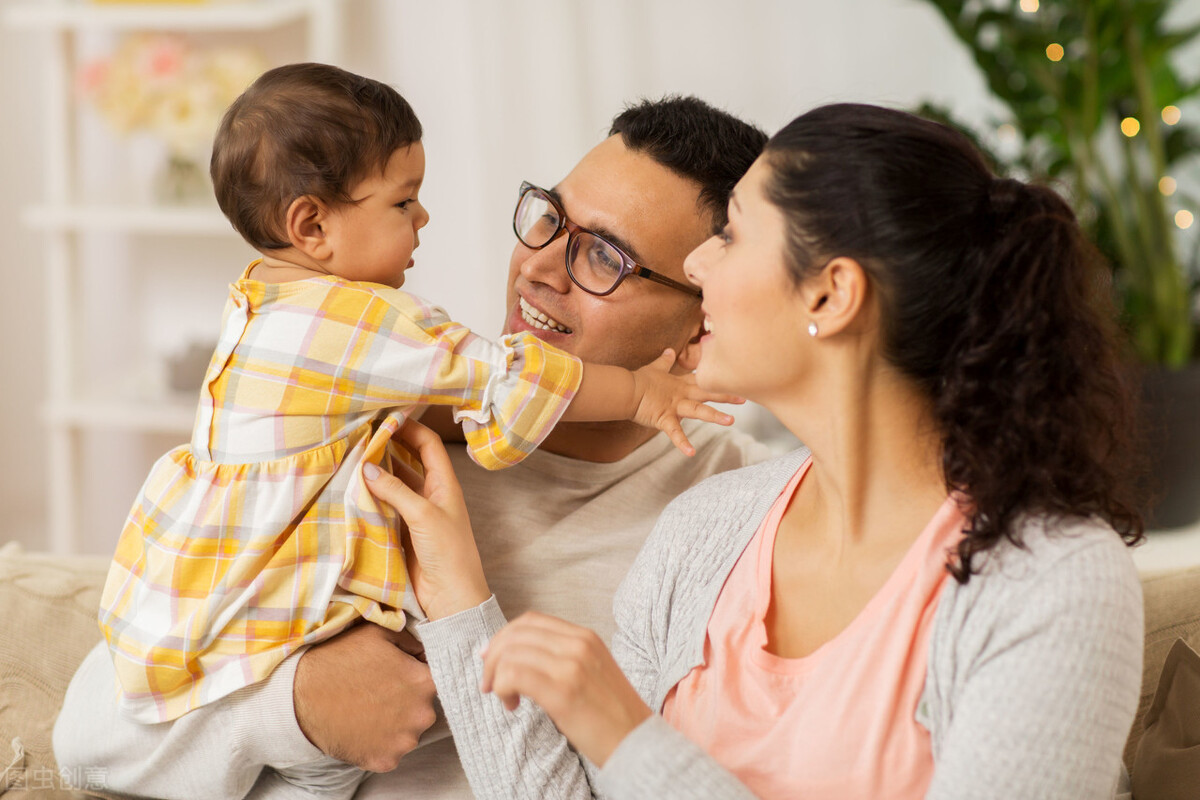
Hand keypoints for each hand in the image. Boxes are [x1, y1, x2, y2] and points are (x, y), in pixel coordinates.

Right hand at [294, 623, 436, 771]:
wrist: (300, 697)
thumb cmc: (340, 660)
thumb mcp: (378, 635)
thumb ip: (411, 641)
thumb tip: (424, 651)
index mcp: (424, 681)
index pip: (437, 678)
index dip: (418, 675)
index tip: (401, 675)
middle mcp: (422, 714)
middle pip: (424, 707)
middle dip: (408, 700)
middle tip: (380, 692)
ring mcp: (404, 741)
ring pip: (409, 730)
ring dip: (396, 723)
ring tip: (369, 709)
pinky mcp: (385, 760)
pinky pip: (391, 750)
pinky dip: (380, 742)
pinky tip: (363, 727)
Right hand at [364, 419, 490, 619]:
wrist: (452, 597)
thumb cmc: (449, 552)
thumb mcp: (423, 515)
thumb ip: (396, 490)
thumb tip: (367, 466)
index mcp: (445, 484)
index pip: (427, 445)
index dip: (409, 428)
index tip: (385, 416)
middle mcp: (430, 494)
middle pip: (407, 461)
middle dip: (387, 447)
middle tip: (360, 435)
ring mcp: (415, 513)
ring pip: (392, 484)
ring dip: (375, 472)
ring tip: (350, 457)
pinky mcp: (401, 531)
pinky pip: (383, 507)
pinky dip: (369, 497)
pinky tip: (351, 489)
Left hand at [480, 612, 652, 766]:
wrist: (638, 743)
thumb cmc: (610, 715)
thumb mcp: (591, 672)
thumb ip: (562, 657)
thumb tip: (517, 657)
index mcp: (585, 637)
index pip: (531, 620)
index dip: (504, 636)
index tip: (491, 658)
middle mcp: (579, 644)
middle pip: (517, 633)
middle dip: (493, 656)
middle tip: (488, 682)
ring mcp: (572, 665)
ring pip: (511, 653)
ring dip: (496, 676)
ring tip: (504, 698)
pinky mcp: (564, 691)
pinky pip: (514, 675)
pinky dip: (502, 688)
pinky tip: (512, 705)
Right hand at [632, 349, 743, 455]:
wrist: (625, 389)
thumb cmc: (639, 380)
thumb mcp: (655, 368)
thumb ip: (665, 361)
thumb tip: (670, 350)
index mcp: (680, 384)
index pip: (703, 381)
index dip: (718, 380)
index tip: (735, 379)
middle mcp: (681, 395)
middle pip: (707, 394)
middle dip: (726, 396)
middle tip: (745, 399)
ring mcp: (674, 407)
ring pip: (698, 410)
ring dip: (714, 416)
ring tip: (730, 421)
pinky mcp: (664, 419)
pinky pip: (675, 433)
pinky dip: (683, 444)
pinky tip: (691, 453)